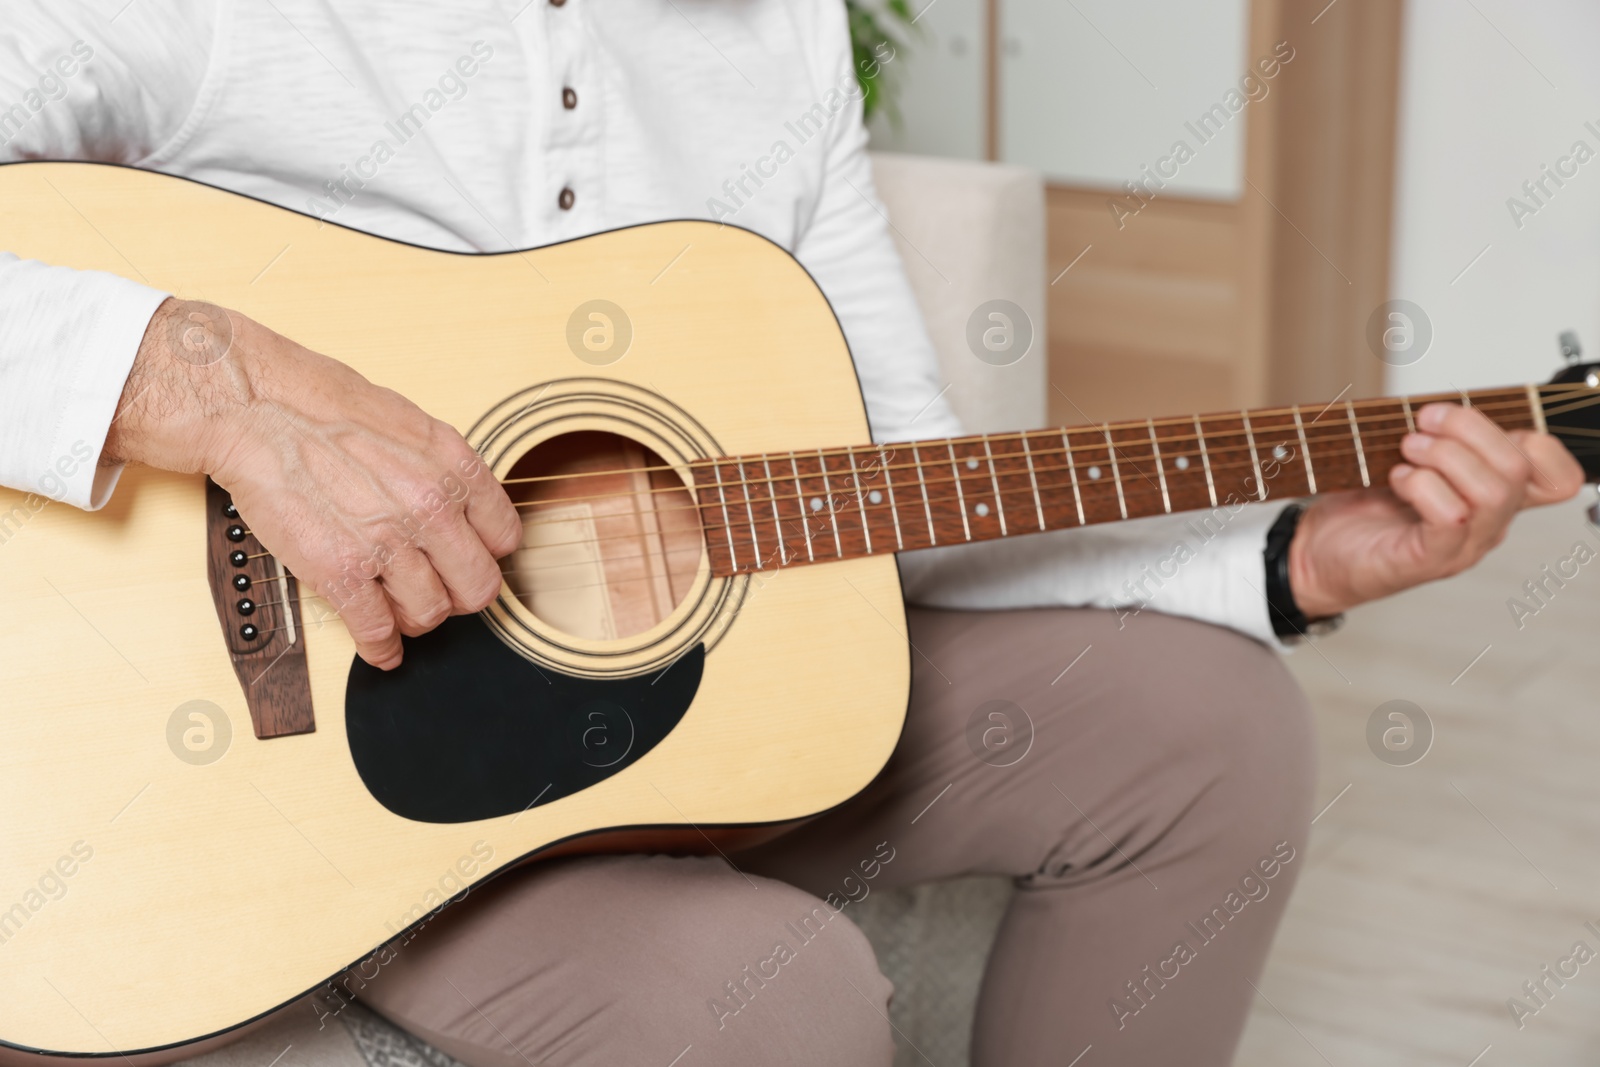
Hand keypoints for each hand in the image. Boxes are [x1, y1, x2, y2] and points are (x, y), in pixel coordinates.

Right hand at [104, 298, 522, 669]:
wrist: (256, 407)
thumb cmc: (320, 404)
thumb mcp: (410, 423)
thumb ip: (444, 469)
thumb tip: (462, 505)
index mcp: (454, 468)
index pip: (504, 539)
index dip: (486, 554)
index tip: (470, 560)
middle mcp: (431, 508)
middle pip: (478, 588)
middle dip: (459, 595)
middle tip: (440, 591)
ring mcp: (388, 544)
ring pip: (431, 614)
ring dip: (416, 618)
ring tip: (400, 609)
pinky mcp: (341, 572)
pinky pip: (378, 632)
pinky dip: (381, 649)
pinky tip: (380, 648)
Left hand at [1288, 402, 1584, 617]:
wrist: (1317, 551)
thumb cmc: (1364, 506)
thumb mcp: (1413, 460)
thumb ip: (1444, 439)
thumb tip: (1447, 408)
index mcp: (1494, 497)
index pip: (1558, 476)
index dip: (1531, 438)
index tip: (1468, 423)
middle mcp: (1488, 524)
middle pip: (1520, 468)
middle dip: (1468, 428)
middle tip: (1422, 423)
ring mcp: (1463, 546)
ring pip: (1492, 492)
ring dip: (1444, 456)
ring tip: (1407, 452)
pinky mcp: (1429, 560)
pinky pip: (1451, 517)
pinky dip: (1422, 485)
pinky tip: (1398, 479)